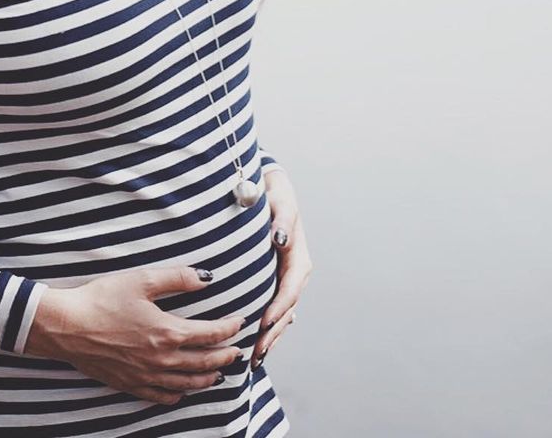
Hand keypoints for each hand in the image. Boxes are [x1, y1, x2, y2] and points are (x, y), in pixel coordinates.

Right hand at [24, 265, 244, 404]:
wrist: (67, 326)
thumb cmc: (102, 299)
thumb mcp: (142, 279)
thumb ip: (178, 278)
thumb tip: (206, 278)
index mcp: (167, 332)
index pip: (210, 334)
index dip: (229, 329)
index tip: (240, 322)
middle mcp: (161, 359)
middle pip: (204, 362)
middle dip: (225, 356)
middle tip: (237, 351)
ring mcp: (146, 375)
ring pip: (187, 384)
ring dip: (208, 377)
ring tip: (219, 372)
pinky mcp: (129, 384)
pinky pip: (162, 396)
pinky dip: (179, 394)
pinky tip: (182, 389)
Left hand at [252, 169, 310, 366]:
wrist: (272, 191)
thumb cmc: (273, 195)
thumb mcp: (279, 202)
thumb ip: (281, 219)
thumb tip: (280, 239)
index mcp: (299, 257)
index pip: (290, 288)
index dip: (278, 308)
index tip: (263, 324)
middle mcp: (297, 274)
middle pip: (286, 310)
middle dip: (272, 333)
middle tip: (254, 354)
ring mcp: (288, 281)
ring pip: (282, 316)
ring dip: (270, 338)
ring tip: (253, 360)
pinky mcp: (278, 284)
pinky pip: (275, 312)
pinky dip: (268, 330)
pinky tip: (256, 348)